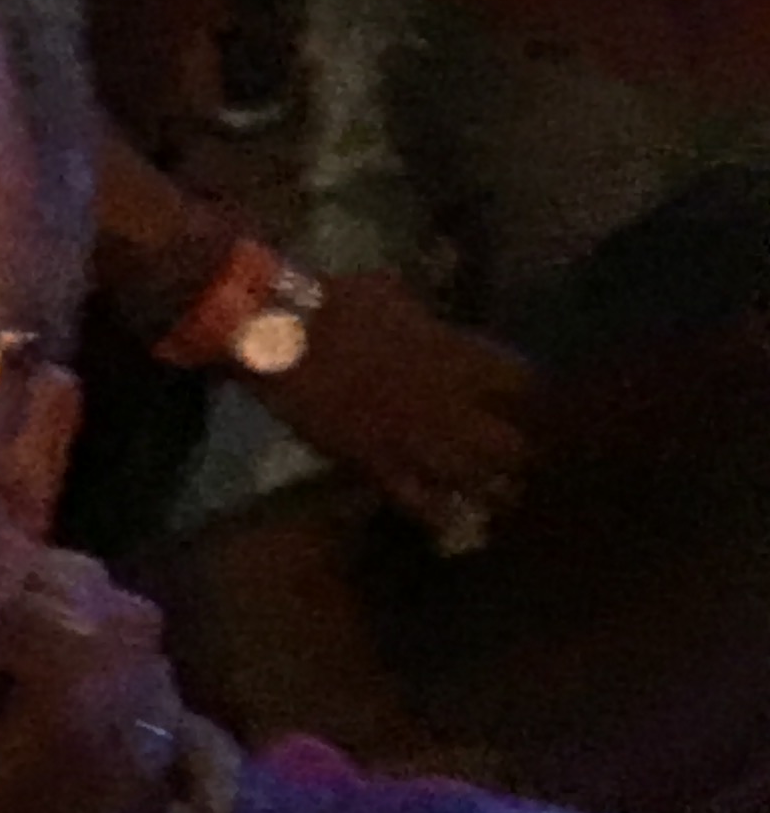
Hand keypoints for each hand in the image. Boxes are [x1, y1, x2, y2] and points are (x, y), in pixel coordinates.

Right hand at [241, 268, 534, 537]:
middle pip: (514, 446)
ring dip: (490, 490)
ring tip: (496, 498)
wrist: (283, 337)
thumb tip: (431, 322)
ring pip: (478, 482)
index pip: (524, 385)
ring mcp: (418, 442)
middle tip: (514, 458)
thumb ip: (426, 319)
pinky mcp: (381, 467)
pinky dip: (438, 514)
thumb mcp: (395, 294)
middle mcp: (453, 407)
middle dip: (518, 452)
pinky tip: (449, 519)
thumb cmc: (336, 303)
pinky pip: (423, 504)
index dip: (529, 395)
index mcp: (461, 357)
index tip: (526, 400)